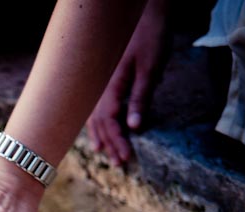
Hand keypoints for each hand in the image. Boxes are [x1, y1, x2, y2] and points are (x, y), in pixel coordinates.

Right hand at [86, 0, 169, 164]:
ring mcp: (100, 83)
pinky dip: (97, 121)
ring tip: (104, 152)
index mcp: (110, 87)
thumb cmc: (150, 36)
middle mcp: (100, 87)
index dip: (117, 141)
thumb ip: (141, 97)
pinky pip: (95, 106)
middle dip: (109, 143)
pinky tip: (99, 128)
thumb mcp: (151, 67)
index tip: (126, 158)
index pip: (110, 122)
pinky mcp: (105, 78)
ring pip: (94, 115)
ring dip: (101, 135)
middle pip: (100, 122)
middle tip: (119, 164)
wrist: (143, 11)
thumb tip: (133, 127)